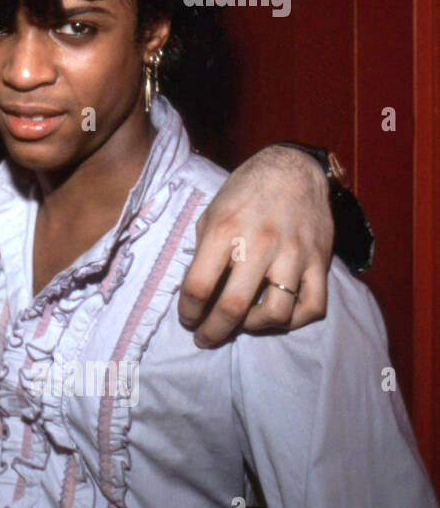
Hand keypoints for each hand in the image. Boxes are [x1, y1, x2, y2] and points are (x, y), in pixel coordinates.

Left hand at [179, 145, 332, 345]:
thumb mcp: (211, 213)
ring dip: (253, 327)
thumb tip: (196, 292)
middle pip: (233, 307)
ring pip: (276, 313)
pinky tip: (275, 317)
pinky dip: (292, 322)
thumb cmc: (244, 192)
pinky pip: (311, 307)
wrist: (293, 170)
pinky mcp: (319, 261)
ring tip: (242, 324)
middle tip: (205, 337)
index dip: (188, 311)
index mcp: (224, 230)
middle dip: (213, 331)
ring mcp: (293, 254)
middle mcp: (259, 244)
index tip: (187, 318)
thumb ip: (204, 251)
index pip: (198, 285)